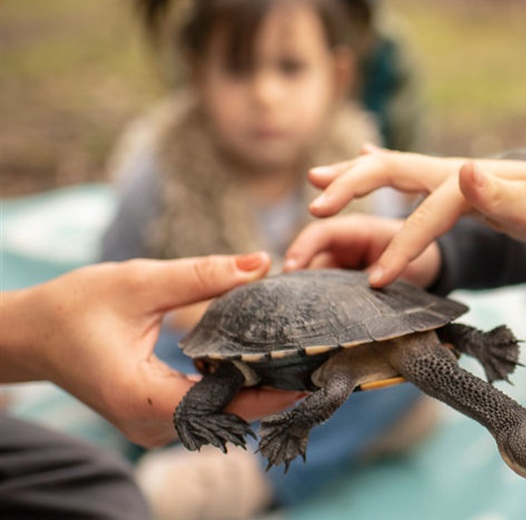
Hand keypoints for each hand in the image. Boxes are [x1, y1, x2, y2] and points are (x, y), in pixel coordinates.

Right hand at [0, 253, 303, 447]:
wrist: (33, 334)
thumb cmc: (77, 305)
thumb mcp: (140, 281)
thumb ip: (202, 274)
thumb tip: (262, 261)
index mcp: (141, 396)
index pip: (224, 406)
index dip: (274, 393)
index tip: (315, 372)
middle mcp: (151, 424)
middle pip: (231, 417)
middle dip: (279, 390)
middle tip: (327, 361)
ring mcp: (155, 427)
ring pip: (225, 418)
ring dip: (264, 391)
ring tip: (310, 360)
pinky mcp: (160, 419)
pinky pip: (212, 411)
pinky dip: (242, 389)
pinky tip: (272, 363)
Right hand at [305, 148, 525, 286]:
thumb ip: (501, 195)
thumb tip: (465, 170)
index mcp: (467, 182)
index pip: (424, 213)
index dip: (400, 247)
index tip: (376, 282)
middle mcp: (451, 172)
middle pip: (390, 170)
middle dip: (350, 187)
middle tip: (314, 207)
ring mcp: (448, 175)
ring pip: (390, 169)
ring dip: (352, 174)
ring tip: (316, 179)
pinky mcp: (450, 185)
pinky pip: (403, 175)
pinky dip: (376, 166)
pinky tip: (358, 156)